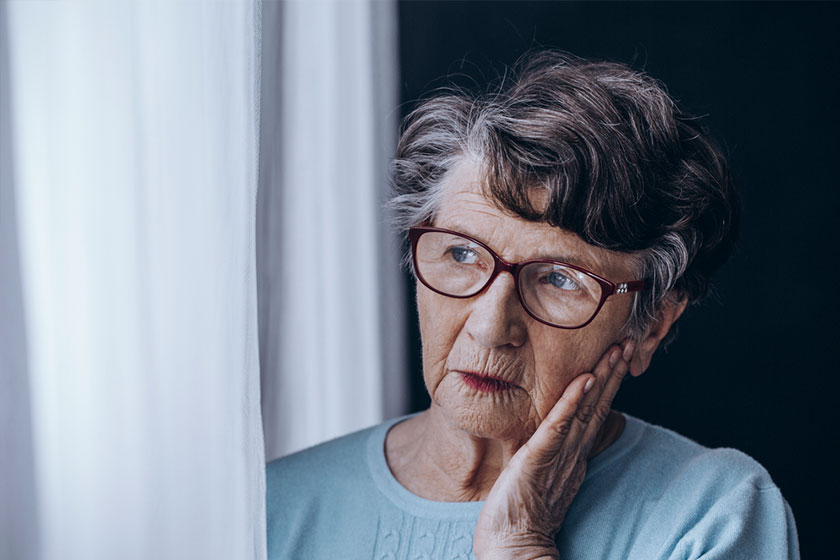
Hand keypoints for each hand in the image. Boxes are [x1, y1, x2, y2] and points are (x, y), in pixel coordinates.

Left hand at [473, 340, 633, 559]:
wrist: (510, 546)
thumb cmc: (520, 513)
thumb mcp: (542, 476)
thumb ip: (554, 454)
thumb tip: (561, 434)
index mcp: (573, 456)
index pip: (595, 412)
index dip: (608, 384)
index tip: (618, 356)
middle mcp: (571, 453)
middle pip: (597, 406)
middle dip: (612, 373)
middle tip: (627, 343)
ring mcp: (558, 455)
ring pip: (584, 411)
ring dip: (600, 379)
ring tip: (614, 352)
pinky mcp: (538, 458)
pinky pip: (558, 426)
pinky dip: (570, 402)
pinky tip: (583, 381)